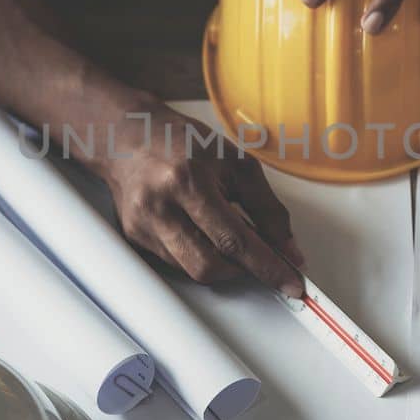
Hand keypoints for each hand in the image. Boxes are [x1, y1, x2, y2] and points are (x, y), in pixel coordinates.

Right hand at [97, 106, 306, 296]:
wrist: (129, 135)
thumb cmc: (183, 142)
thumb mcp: (237, 163)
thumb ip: (267, 208)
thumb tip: (288, 248)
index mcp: (187, 181)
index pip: (234, 240)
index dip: (267, 266)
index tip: (290, 283)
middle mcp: (160, 207)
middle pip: (209, 265)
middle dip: (242, 268)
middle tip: (259, 254)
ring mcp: (143, 226)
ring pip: (192, 270)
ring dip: (221, 262)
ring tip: (227, 234)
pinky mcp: (135, 238)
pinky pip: (176, 263)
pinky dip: (199, 255)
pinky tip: (203, 233)